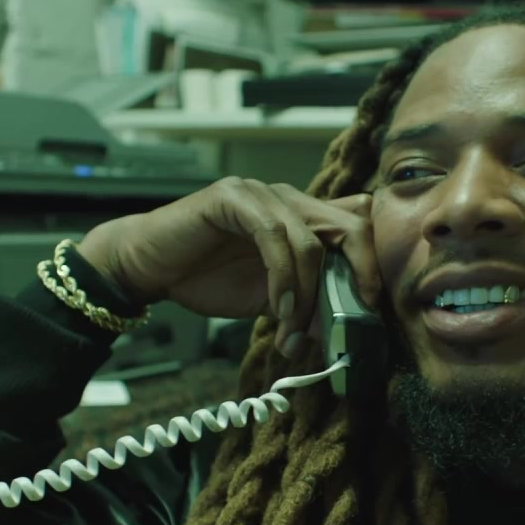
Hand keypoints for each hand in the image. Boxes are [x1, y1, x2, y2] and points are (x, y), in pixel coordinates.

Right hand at [77, 177, 379, 357]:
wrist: (150, 268)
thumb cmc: (209, 278)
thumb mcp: (271, 297)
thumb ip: (305, 302)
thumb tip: (339, 331)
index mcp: (305, 216)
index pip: (359, 225)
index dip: (374, 262)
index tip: (372, 307)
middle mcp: (289, 197)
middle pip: (350, 226)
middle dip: (358, 275)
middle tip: (354, 315)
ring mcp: (261, 193)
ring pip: (311, 240)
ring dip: (309, 293)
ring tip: (294, 329)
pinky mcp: (233, 197)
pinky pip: (273, 236)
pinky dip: (283, 277)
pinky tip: (278, 308)